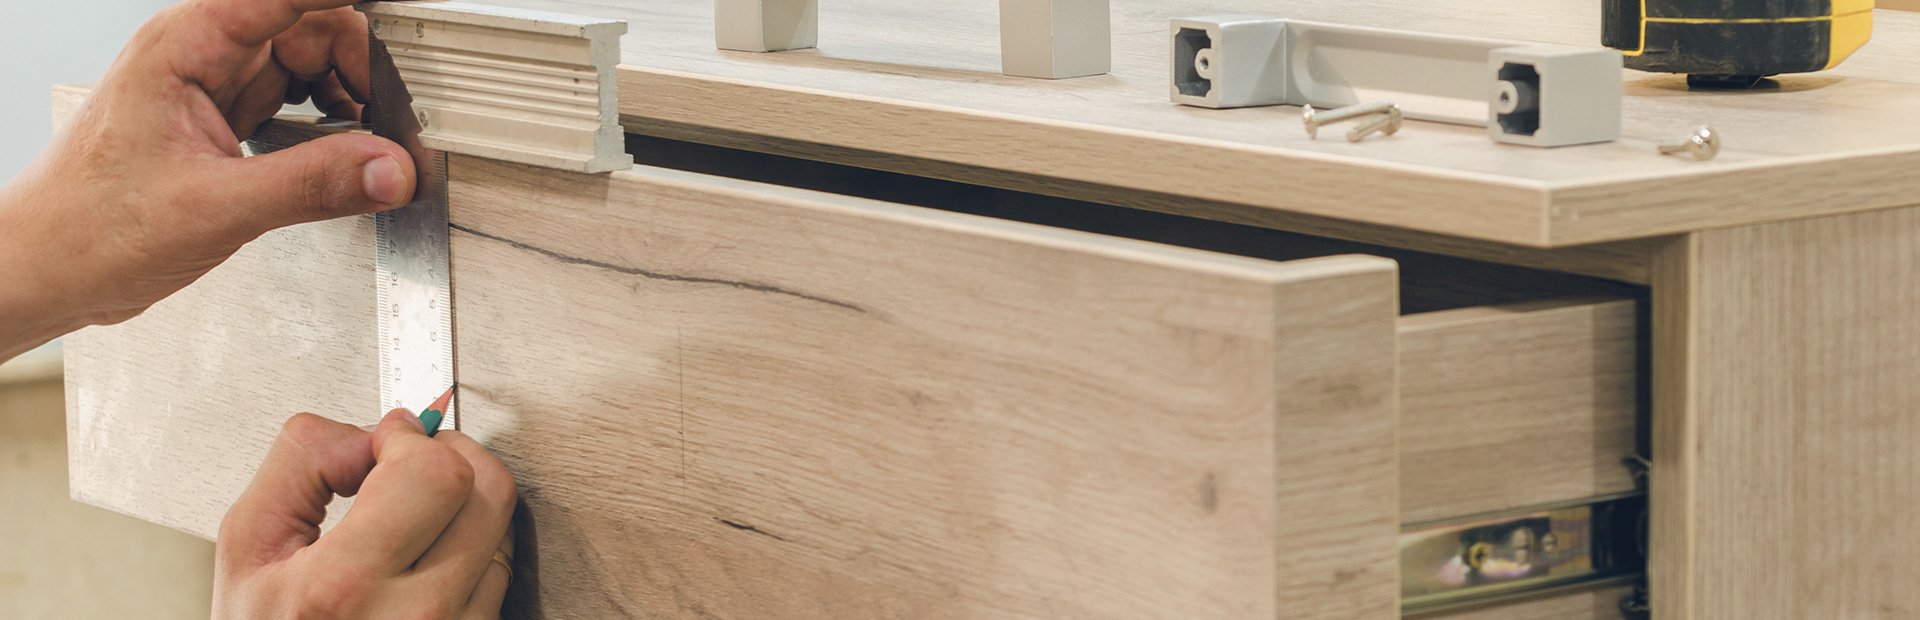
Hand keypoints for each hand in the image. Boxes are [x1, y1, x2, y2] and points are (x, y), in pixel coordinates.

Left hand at [0, 0, 415, 358]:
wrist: (46, 270)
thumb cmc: (87, 227)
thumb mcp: (216, 208)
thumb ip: (312, 185)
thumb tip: (389, 168)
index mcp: (186, 46)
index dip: (346, 2)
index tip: (402, 13)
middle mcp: (201, 56)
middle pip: (311, 29)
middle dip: (361, 68)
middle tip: (392, 121)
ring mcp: (213, 89)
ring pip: (309, 69)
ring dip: (349, 101)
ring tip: (368, 146)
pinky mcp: (224, 124)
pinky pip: (296, 107)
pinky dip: (330, 129)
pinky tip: (339, 160)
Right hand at [215, 409, 517, 618]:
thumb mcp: (248, 548)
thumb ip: (302, 465)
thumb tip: (374, 431)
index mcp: (342, 587)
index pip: (433, 473)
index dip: (411, 439)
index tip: (390, 440)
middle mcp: (415, 616)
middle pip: (488, 490)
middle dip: (450, 455)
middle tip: (411, 462)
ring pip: (502, 525)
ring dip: (462, 500)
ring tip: (412, 511)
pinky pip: (501, 569)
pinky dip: (471, 544)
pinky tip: (427, 551)